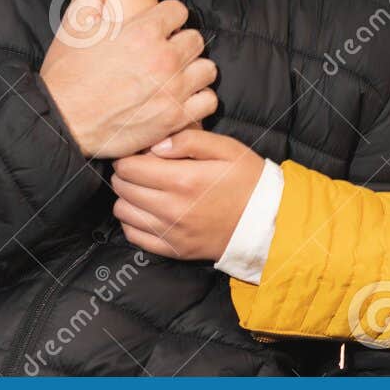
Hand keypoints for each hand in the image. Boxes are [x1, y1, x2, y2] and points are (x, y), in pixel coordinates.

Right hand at [40, 0, 216, 158]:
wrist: (60, 121)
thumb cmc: (68, 70)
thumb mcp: (78, 20)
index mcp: (144, 30)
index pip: (179, 10)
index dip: (167, 18)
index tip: (155, 28)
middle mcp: (164, 58)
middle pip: (196, 38)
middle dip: (181, 43)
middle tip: (162, 53)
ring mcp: (173, 90)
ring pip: (207, 69)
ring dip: (193, 70)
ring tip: (174, 76)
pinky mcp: (175, 118)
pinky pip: (208, 102)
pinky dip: (198, 100)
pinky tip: (179, 98)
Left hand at [110, 130, 264, 260]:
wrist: (267, 222)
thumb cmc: (247, 180)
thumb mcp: (226, 148)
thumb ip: (189, 140)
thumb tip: (155, 145)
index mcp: (184, 180)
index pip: (129, 167)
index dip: (128, 156)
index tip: (138, 153)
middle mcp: (173, 208)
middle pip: (122, 187)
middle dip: (125, 174)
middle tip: (140, 168)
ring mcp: (171, 233)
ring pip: (123, 211)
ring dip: (127, 197)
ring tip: (144, 188)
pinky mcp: (173, 250)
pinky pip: (134, 235)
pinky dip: (133, 220)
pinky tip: (147, 210)